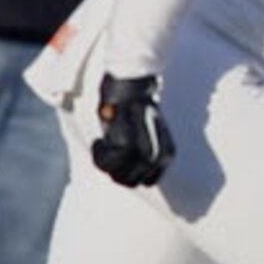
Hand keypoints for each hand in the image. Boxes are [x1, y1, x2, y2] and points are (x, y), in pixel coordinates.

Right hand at [91, 73, 174, 187]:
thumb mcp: (144, 131)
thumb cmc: (135, 107)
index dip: (129, 173)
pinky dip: (99, 154)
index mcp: (166, 153)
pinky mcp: (126, 141)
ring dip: (105, 163)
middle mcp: (159, 154)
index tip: (119, 155)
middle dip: (114, 171)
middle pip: (131, 182)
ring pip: (120, 176)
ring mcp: (144, 149)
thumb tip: (126, 172)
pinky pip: (110, 162)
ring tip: (102, 144)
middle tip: (108, 149)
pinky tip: (97, 140)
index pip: (148, 180)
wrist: (131, 81)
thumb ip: (141, 151)